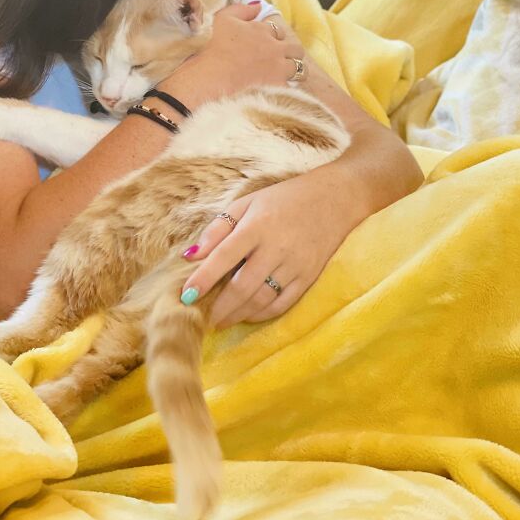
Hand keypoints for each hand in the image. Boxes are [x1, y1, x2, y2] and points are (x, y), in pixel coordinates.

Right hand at [161, 2, 303, 107]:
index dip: (271, 36)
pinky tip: (274, 93)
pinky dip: (285, 90)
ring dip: (293, 71)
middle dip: (289, 52)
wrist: (206, 79)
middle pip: (295, 48)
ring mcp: (278, 69)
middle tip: (277, 60)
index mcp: (261, 30)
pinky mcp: (277, 89)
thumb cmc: (209, 48)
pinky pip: (291, 89)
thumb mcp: (220, 20)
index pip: (276, 29)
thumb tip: (258, 6)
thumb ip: (241, 10)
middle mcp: (274, 48)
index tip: (262, 44)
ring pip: (300, 69)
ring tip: (281, 77)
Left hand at [180, 165, 355, 327]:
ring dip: (238, 314)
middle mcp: (276, 247)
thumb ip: (217, 228)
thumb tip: (190, 256)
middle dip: (220, 307)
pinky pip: (282, 304)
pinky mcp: (309, 277)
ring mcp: (294, 265)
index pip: (224, 257)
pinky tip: (247, 315)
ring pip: (261, 299)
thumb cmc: (282, 200)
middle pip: (243, 286)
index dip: (203, 278)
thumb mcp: (246, 203)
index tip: (186, 296)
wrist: (333, 199)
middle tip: (203, 319)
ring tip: (221, 320)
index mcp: (257, 226)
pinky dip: (262, 314)